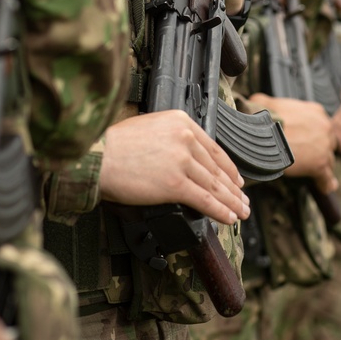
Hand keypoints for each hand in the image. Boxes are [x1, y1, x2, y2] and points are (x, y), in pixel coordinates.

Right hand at [99, 111, 250, 224]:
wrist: (97, 158)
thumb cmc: (113, 146)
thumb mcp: (148, 128)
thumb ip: (171, 139)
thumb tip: (186, 160)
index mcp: (180, 122)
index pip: (214, 148)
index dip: (229, 168)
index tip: (237, 180)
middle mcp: (185, 138)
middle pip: (216, 169)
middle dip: (233, 189)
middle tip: (243, 200)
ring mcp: (181, 160)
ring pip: (215, 186)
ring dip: (231, 202)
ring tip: (241, 213)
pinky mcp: (174, 184)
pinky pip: (205, 200)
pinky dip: (220, 211)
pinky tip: (228, 218)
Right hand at [248, 94, 337, 193]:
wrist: (265, 135)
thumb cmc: (264, 118)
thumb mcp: (263, 102)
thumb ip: (263, 101)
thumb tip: (253, 100)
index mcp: (316, 110)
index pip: (320, 125)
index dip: (313, 133)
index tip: (305, 139)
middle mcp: (325, 127)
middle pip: (327, 141)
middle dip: (319, 148)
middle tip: (306, 156)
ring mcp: (324, 146)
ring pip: (328, 159)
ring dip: (322, 165)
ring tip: (316, 173)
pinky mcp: (320, 165)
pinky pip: (327, 177)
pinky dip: (326, 183)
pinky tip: (325, 187)